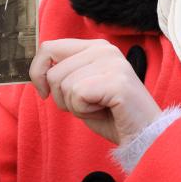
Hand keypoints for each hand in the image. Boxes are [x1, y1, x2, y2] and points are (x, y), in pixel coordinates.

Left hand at [29, 39, 161, 144]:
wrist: (142, 135)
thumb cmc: (110, 114)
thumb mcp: (81, 88)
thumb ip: (64, 73)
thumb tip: (38, 71)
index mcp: (95, 46)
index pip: (48, 47)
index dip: (38, 73)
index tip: (46, 92)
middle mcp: (104, 49)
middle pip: (54, 73)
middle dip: (62, 98)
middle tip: (88, 105)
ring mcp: (112, 63)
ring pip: (64, 86)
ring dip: (76, 107)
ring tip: (99, 107)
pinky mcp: (116, 81)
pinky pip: (77, 96)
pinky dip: (85, 112)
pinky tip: (104, 111)